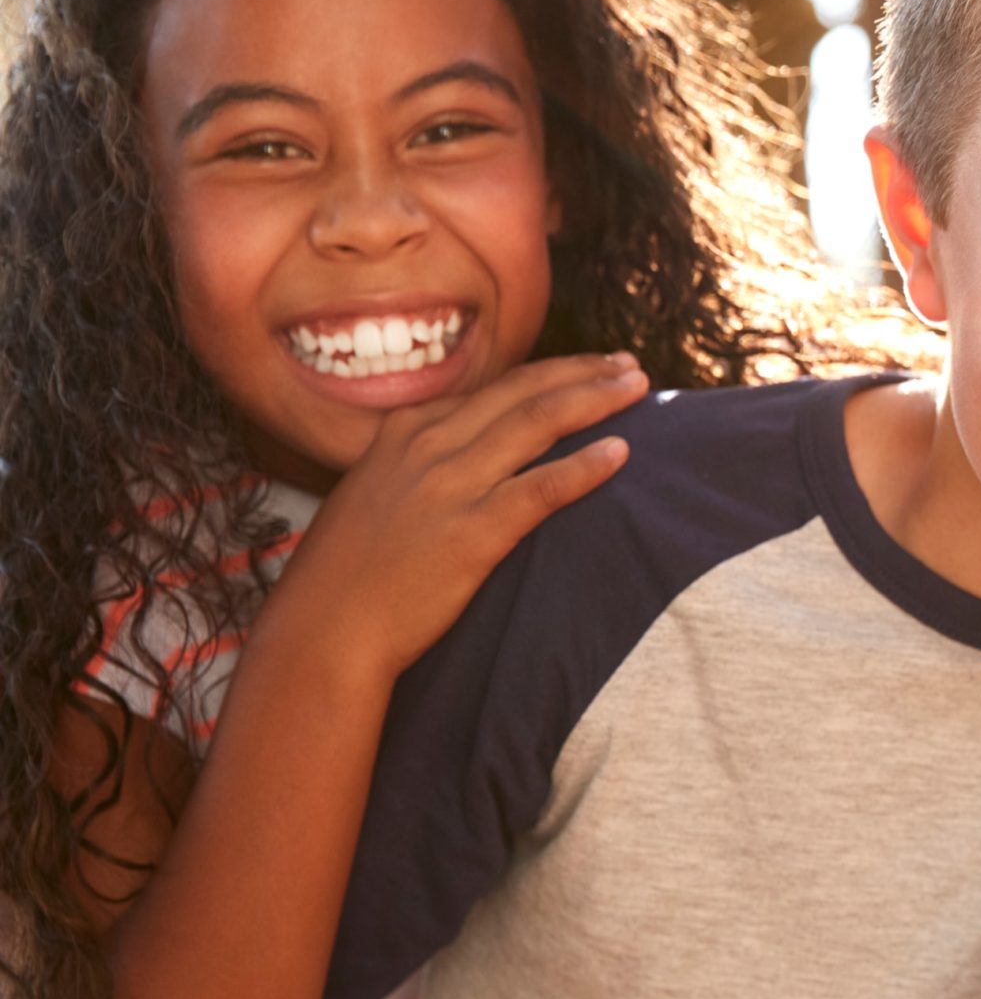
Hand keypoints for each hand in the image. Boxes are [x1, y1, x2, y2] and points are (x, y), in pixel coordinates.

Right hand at [268, 352, 646, 690]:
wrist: (321, 630)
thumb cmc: (345, 576)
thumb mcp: (372, 497)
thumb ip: (416, 469)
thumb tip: (462, 463)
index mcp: (404, 431)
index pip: (493, 389)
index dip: (549, 374)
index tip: (589, 367)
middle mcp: (428, 445)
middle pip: (524, 393)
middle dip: (584, 372)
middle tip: (632, 367)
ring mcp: (450, 485)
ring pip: (538, 423)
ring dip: (596, 400)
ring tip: (641, 390)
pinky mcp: (472, 531)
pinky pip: (542, 487)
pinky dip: (586, 466)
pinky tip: (622, 454)